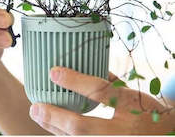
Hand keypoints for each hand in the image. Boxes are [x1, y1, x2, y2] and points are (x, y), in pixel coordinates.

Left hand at [29, 67, 174, 134]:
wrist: (167, 135)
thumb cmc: (148, 112)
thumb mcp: (133, 93)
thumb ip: (109, 82)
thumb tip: (82, 66)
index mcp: (132, 107)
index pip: (100, 92)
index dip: (74, 81)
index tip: (53, 71)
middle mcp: (123, 131)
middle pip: (81, 127)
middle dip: (54, 116)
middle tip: (35, 107)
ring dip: (53, 128)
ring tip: (37, 114)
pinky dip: (62, 134)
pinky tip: (51, 126)